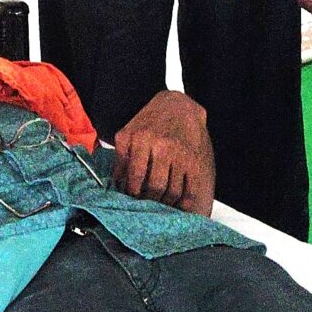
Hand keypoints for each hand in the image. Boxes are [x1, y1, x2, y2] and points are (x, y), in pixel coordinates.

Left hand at [113, 91, 214, 214]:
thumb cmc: (150, 122)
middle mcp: (163, 146)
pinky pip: (190, 190)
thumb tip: (116, 185)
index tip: (132, 198)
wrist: (178, 106)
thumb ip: (120, 158)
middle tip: (146, 203)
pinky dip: (184, 203)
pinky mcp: (195, 161)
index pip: (136, 177)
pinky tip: (177, 205)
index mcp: (142, 139)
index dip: (133, 193)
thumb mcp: (128, 133)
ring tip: (159, 203)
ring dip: (165, 203)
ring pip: (173, 191)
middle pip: (156, 187)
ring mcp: (181, 154)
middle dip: (150, 200)